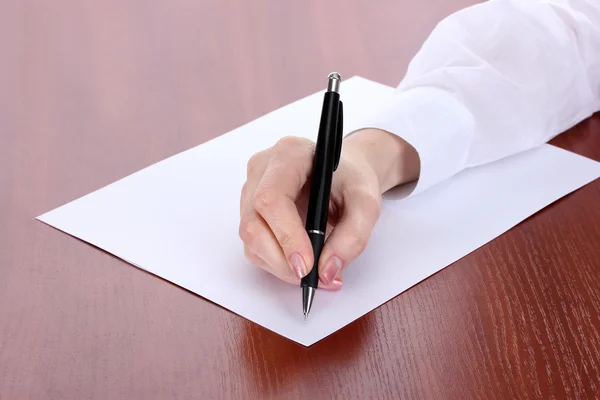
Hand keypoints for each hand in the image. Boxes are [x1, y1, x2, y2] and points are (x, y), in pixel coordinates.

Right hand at [238, 129, 418, 289]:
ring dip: (280, 266)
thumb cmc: (351, 181)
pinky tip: (302, 264)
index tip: (307, 265)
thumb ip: (353, 236)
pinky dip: (277, 264)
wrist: (343, 176)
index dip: (286, 236)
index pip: (272, 198)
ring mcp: (250, 190)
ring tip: (314, 274)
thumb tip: (326, 271)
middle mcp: (262, 169)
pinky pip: (254, 246)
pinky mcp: (249, 211)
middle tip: (312, 278)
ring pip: (251, 239)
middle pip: (254, 223)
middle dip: (282, 260)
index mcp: (289, 154)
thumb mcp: (366, 204)